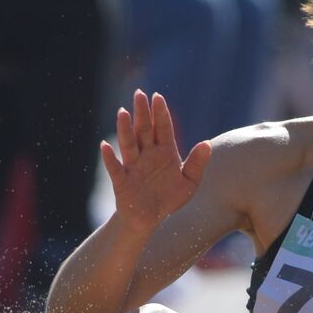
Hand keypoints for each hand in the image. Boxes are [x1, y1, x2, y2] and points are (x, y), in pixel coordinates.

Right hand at [99, 90, 210, 231]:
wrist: (150, 219)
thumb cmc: (169, 198)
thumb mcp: (188, 183)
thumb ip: (197, 164)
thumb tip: (207, 144)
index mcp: (164, 152)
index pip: (162, 128)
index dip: (160, 113)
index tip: (158, 96)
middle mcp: (147, 155)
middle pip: (144, 130)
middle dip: (142, 113)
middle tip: (139, 93)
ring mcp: (134, 167)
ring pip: (129, 144)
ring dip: (125, 129)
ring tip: (123, 112)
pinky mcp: (122, 181)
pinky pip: (115, 168)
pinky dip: (109, 158)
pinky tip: (105, 146)